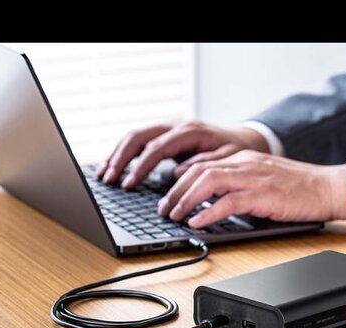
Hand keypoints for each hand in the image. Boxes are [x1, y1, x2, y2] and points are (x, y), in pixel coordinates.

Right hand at [97, 121, 269, 188]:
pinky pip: (139, 141)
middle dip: (121, 159)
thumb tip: (176, 174)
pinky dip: (124, 153)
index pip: (156, 148)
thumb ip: (202, 165)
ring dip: (117, 155)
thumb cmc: (234, 151)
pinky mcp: (165, 134)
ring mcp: (168, 127)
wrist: (242, 139)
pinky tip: (112, 167)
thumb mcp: (225, 159)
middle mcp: (175, 125)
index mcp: (189, 131)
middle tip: (109, 179)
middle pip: (139, 137)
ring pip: (135, 136)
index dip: (140, 167)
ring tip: (103, 175)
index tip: (128, 184)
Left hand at [157, 150, 345, 227]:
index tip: (170, 194)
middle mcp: (245, 163)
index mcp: (244, 157)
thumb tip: (216, 200)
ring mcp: (253, 177)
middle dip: (176, 191)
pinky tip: (197, 222)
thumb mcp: (265, 177)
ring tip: (175, 215)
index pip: (203, 163)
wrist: (328, 188)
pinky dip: (208, 213)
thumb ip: (241, 182)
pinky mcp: (262, 195)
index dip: (181, 178)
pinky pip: (227, 202)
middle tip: (164, 209)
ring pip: (208, 182)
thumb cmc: (300, 187)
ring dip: (186, 200)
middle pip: (199, 171)